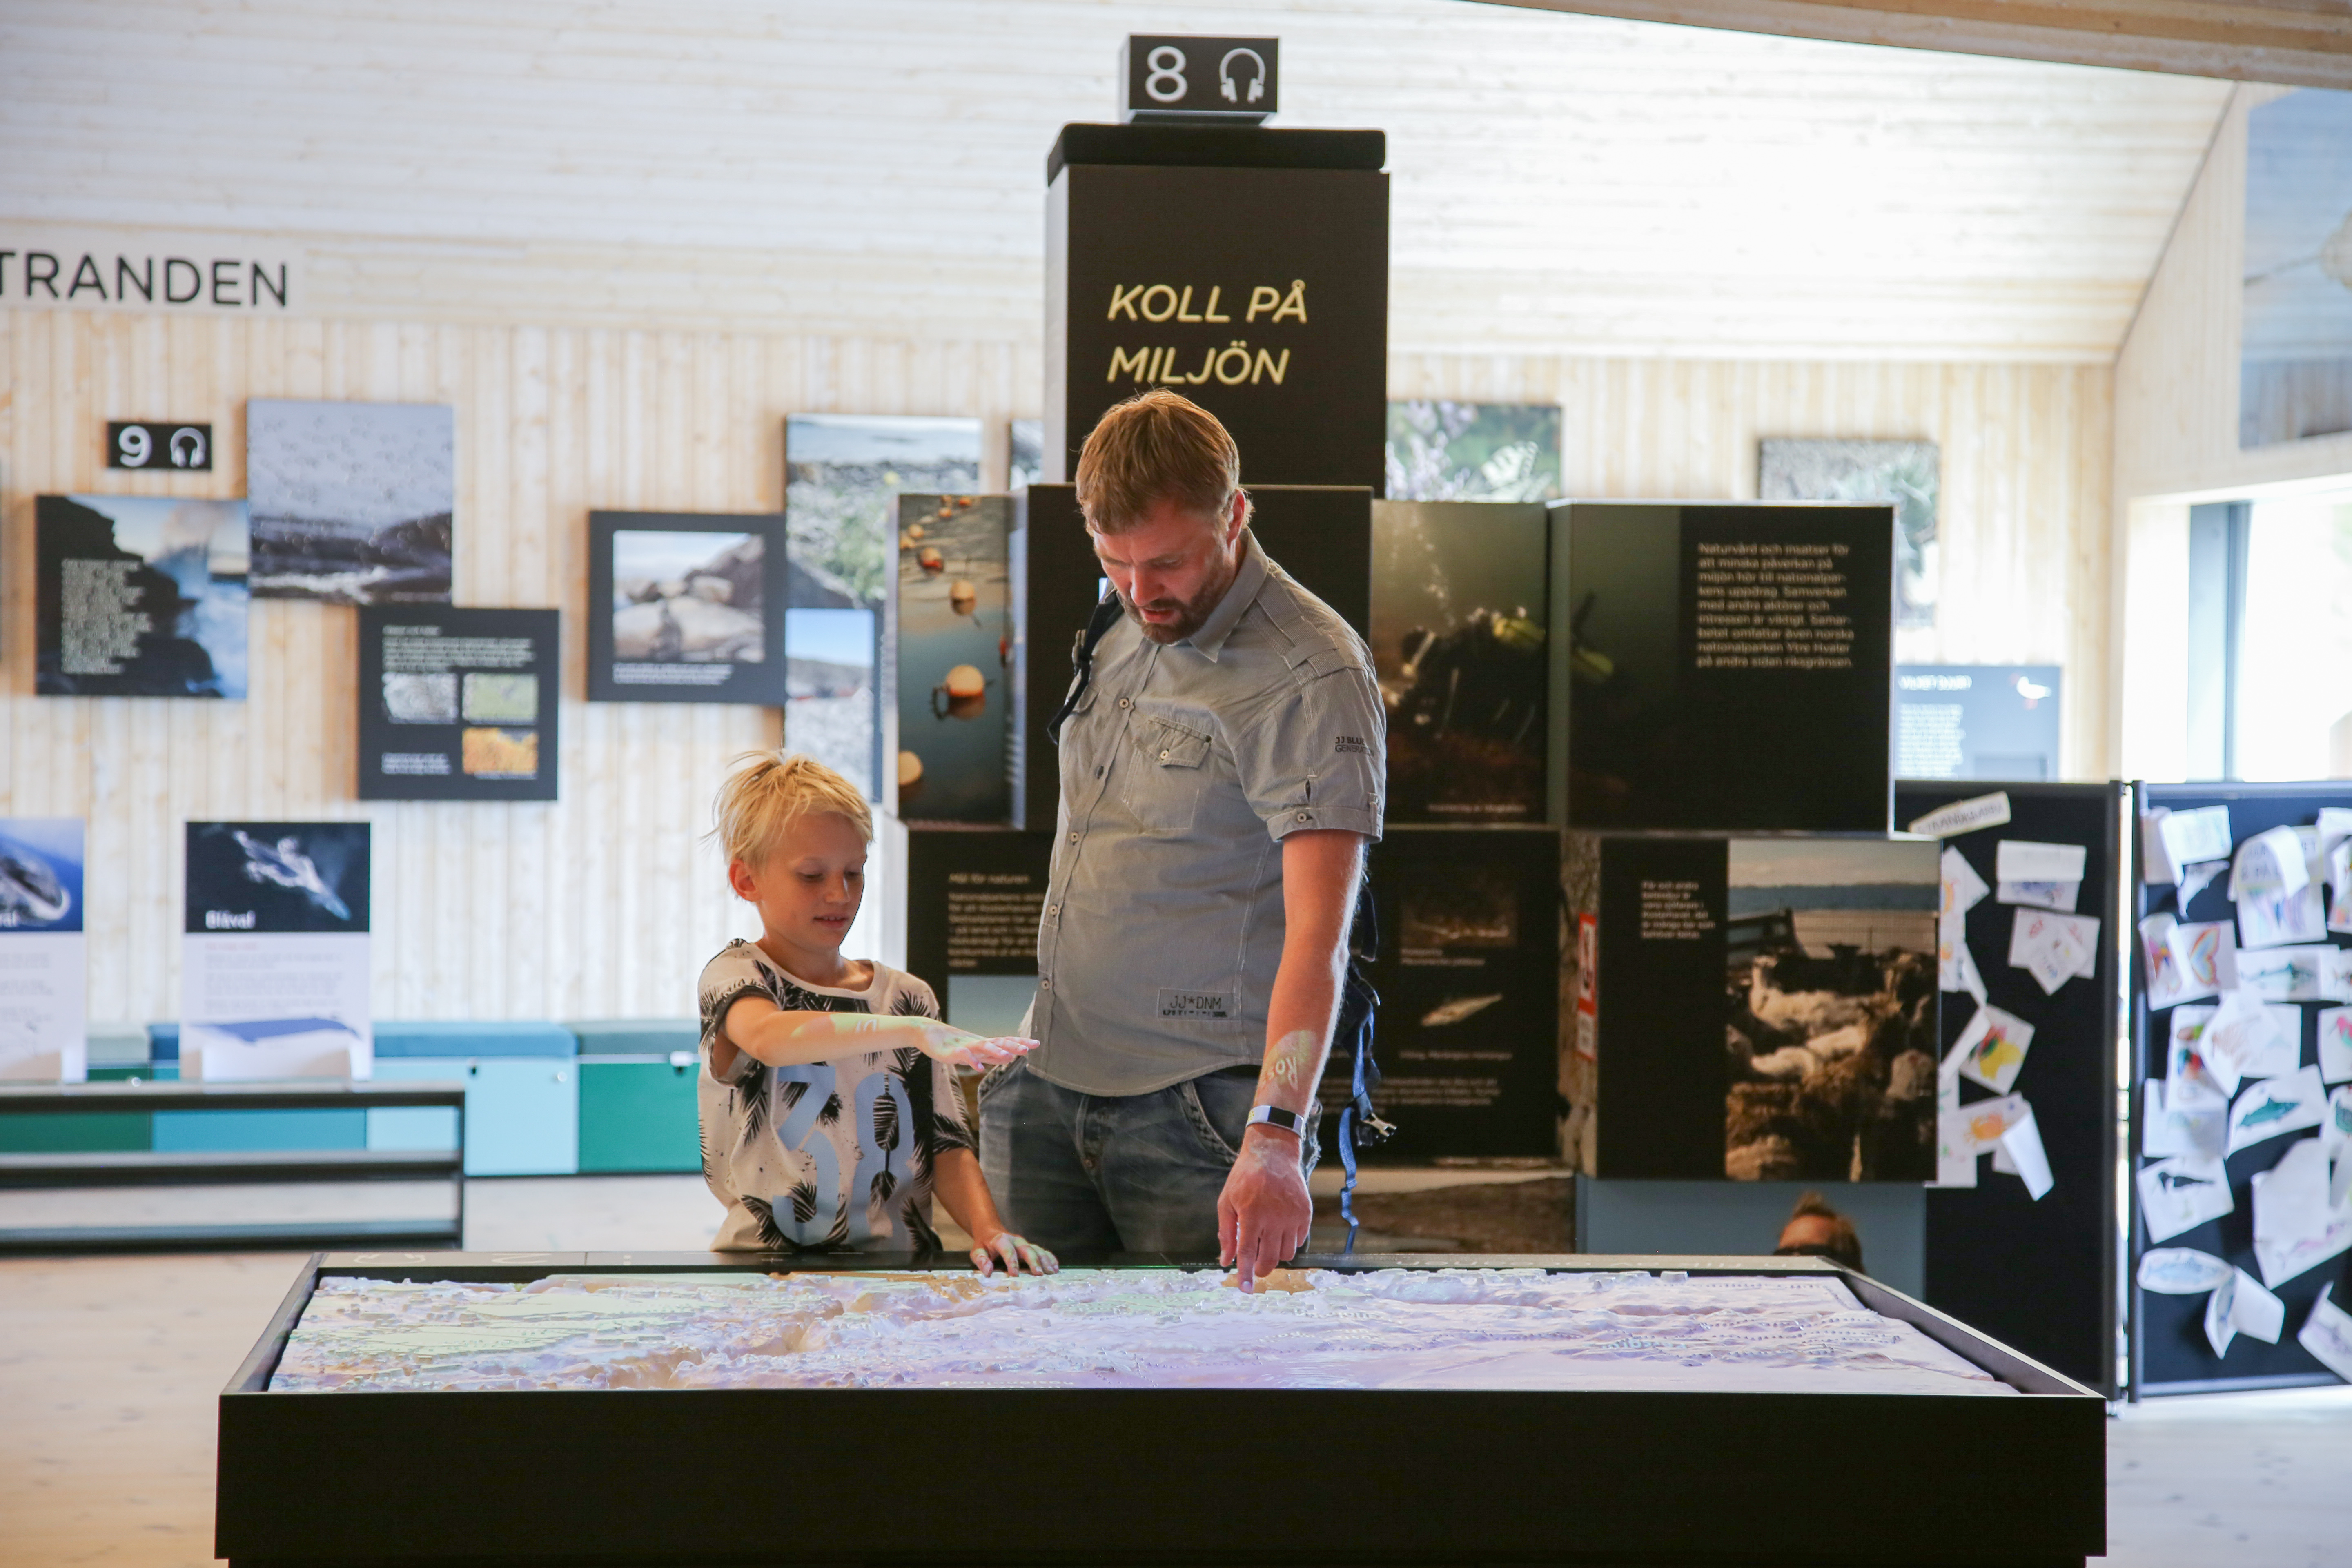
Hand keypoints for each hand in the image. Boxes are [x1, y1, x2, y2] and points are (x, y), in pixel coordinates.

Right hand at [913, 1023, 1035, 1070]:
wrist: (928, 1034)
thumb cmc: (952, 1044)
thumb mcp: (975, 1051)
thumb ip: (991, 1055)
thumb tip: (1008, 1057)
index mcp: (985, 1043)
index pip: (1006, 1040)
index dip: (1021, 1041)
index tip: (1037, 1043)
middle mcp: (978, 1042)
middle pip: (999, 1042)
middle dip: (1013, 1045)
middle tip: (1028, 1049)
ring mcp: (966, 1046)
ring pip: (984, 1046)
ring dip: (997, 1051)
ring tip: (1009, 1057)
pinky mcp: (953, 1052)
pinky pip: (964, 1056)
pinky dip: (972, 1061)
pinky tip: (980, 1068)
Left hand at [970, 1229, 1057, 1276]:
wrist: (991, 1231)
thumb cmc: (984, 1245)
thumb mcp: (977, 1251)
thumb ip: (981, 1260)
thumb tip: (988, 1270)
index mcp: (1001, 1240)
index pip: (1008, 1250)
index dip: (1011, 1262)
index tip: (1014, 1275)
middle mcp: (1016, 1240)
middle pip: (1027, 1249)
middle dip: (1034, 1261)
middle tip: (1039, 1274)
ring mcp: (1025, 1243)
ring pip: (1037, 1250)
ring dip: (1045, 1260)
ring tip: (1052, 1271)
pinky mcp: (1030, 1246)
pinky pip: (1042, 1251)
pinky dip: (1050, 1258)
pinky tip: (1055, 1267)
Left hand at [1217, 1124, 1311, 1291]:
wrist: (1274, 1153)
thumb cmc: (1245, 1178)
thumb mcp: (1227, 1201)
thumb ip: (1226, 1233)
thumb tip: (1225, 1261)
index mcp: (1251, 1214)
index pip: (1247, 1252)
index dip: (1245, 1274)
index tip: (1245, 1290)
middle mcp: (1274, 1217)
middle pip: (1271, 1259)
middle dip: (1261, 1269)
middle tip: (1255, 1265)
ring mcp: (1292, 1215)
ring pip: (1287, 1253)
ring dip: (1275, 1254)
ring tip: (1267, 1239)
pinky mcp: (1305, 1213)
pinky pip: (1299, 1241)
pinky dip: (1288, 1241)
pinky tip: (1279, 1228)